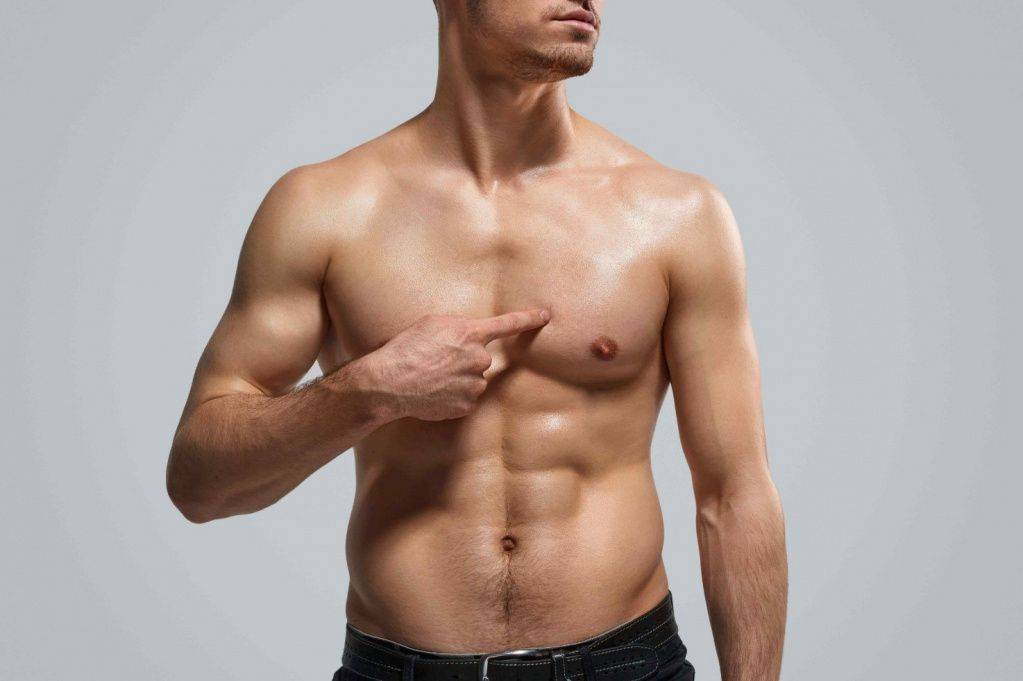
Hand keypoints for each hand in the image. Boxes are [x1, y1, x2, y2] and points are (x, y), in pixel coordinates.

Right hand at [362, 309, 550, 420]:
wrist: (390, 382)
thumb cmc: (405, 348)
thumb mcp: (431, 324)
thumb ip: (458, 328)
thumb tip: (468, 337)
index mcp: (470, 333)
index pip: (508, 324)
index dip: (529, 319)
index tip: (545, 316)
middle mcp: (478, 358)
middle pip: (481, 358)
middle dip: (464, 360)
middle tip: (436, 362)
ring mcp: (474, 384)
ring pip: (473, 380)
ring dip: (458, 379)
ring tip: (430, 378)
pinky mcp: (467, 405)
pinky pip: (465, 398)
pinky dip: (452, 396)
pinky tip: (433, 392)